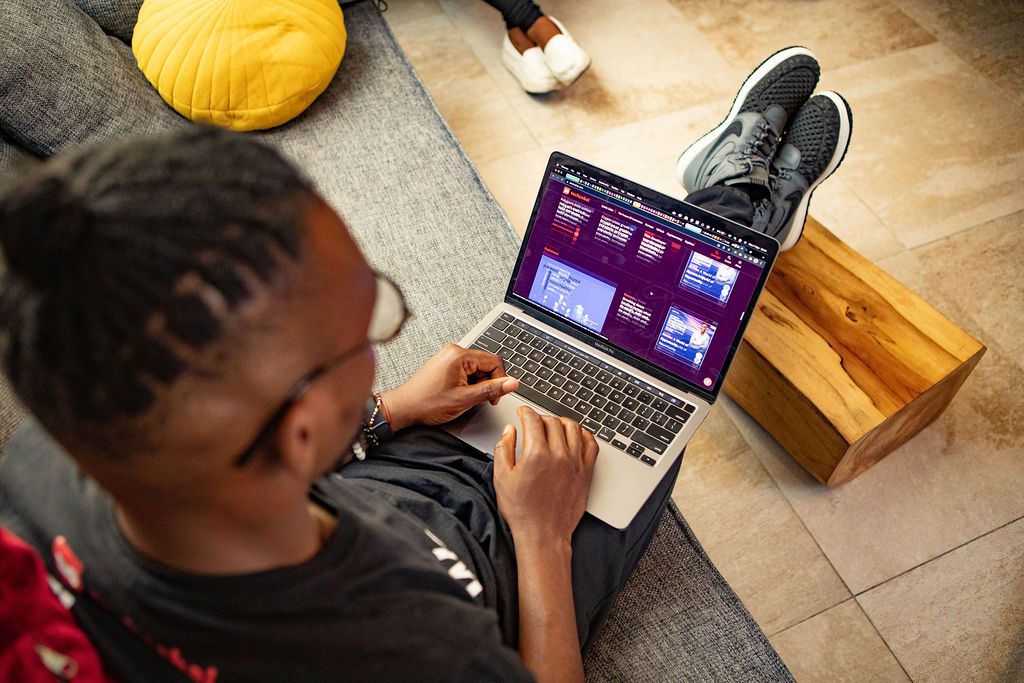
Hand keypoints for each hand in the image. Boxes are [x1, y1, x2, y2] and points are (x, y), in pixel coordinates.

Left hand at [381, 344, 518, 429]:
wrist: (404, 408)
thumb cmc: (427, 403)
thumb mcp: (464, 399)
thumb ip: (491, 390)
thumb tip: (511, 383)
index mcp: (459, 355)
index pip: (494, 361)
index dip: (500, 380)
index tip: (496, 396)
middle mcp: (454, 351)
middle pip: (486, 364)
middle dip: (488, 383)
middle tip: (480, 400)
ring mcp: (449, 357)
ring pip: (477, 369)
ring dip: (477, 384)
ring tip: (464, 398)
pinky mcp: (446, 364)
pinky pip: (466, 371)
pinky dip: (468, 383)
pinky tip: (459, 394)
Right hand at [493, 406, 597, 546]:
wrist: (543, 535)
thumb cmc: (522, 511)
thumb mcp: (501, 478)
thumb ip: (503, 449)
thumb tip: (509, 431)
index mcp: (536, 454)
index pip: (533, 420)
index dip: (525, 412)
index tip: (522, 412)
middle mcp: (559, 455)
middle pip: (552, 421)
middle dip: (540, 417)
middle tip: (533, 421)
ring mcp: (575, 462)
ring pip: (573, 428)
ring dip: (561, 422)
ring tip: (553, 425)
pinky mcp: (586, 472)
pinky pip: (591, 443)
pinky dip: (583, 434)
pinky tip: (575, 435)